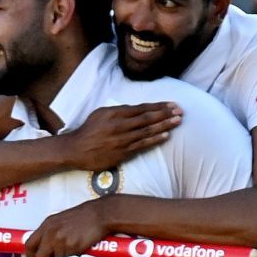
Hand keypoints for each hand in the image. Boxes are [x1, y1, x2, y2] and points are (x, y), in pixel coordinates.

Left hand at [26, 201, 118, 256]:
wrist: (99, 215)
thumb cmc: (82, 217)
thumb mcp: (59, 220)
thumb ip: (49, 232)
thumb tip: (43, 246)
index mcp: (46, 225)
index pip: (29, 244)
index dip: (31, 254)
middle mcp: (51, 233)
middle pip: (39, 256)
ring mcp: (61, 241)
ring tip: (71, 249)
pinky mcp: (72, 248)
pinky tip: (77, 250)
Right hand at [64, 103, 181, 173]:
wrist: (76, 150)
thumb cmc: (89, 131)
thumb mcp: (101, 114)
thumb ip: (119, 111)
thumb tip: (137, 110)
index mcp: (115, 113)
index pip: (142, 108)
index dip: (159, 106)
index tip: (172, 104)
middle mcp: (120, 125)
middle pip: (147, 118)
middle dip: (165, 114)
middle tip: (180, 111)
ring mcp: (122, 139)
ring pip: (147, 131)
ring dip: (164, 125)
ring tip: (177, 121)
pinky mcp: (122, 152)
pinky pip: (142, 145)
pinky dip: (155, 140)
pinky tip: (166, 136)